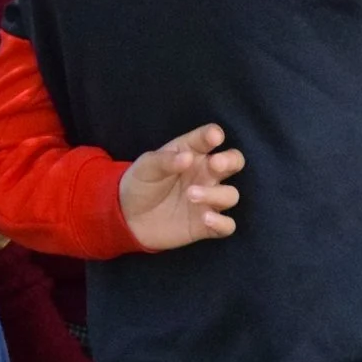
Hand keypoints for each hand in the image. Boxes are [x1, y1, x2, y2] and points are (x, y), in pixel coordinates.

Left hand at [118, 124, 244, 250]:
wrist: (126, 219)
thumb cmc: (140, 184)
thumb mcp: (146, 167)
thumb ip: (165, 161)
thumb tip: (187, 157)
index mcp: (193, 154)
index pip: (210, 138)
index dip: (215, 135)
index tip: (213, 138)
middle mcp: (206, 174)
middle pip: (234, 162)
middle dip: (231, 161)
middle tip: (216, 164)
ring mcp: (209, 200)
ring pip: (231, 194)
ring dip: (216, 194)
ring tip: (191, 195)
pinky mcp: (205, 225)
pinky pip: (227, 225)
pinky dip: (222, 223)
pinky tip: (206, 219)